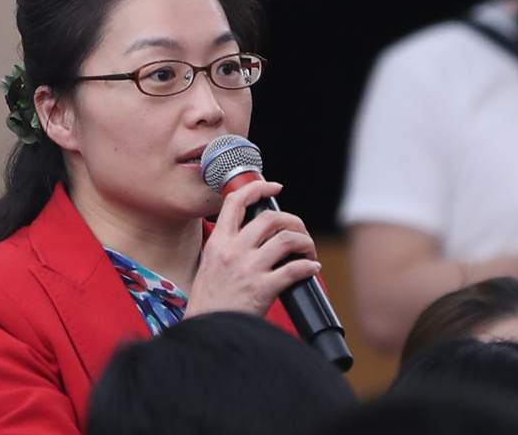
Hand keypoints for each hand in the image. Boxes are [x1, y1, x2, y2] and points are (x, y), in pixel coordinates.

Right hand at [185, 180, 320, 317]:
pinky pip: (295, 269)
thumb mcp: (210, 264)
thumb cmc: (210, 302)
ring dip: (305, 242)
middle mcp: (233, 251)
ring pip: (287, 239)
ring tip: (308, 251)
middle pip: (271, 218)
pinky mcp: (263, 289)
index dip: (257, 187)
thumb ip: (228, 247)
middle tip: (299, 231)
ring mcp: (248, 269)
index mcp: (218, 242)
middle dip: (293, 221)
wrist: (206, 332)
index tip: (273, 186)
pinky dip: (308, 266)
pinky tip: (311, 269)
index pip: (236, 201)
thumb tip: (256, 235)